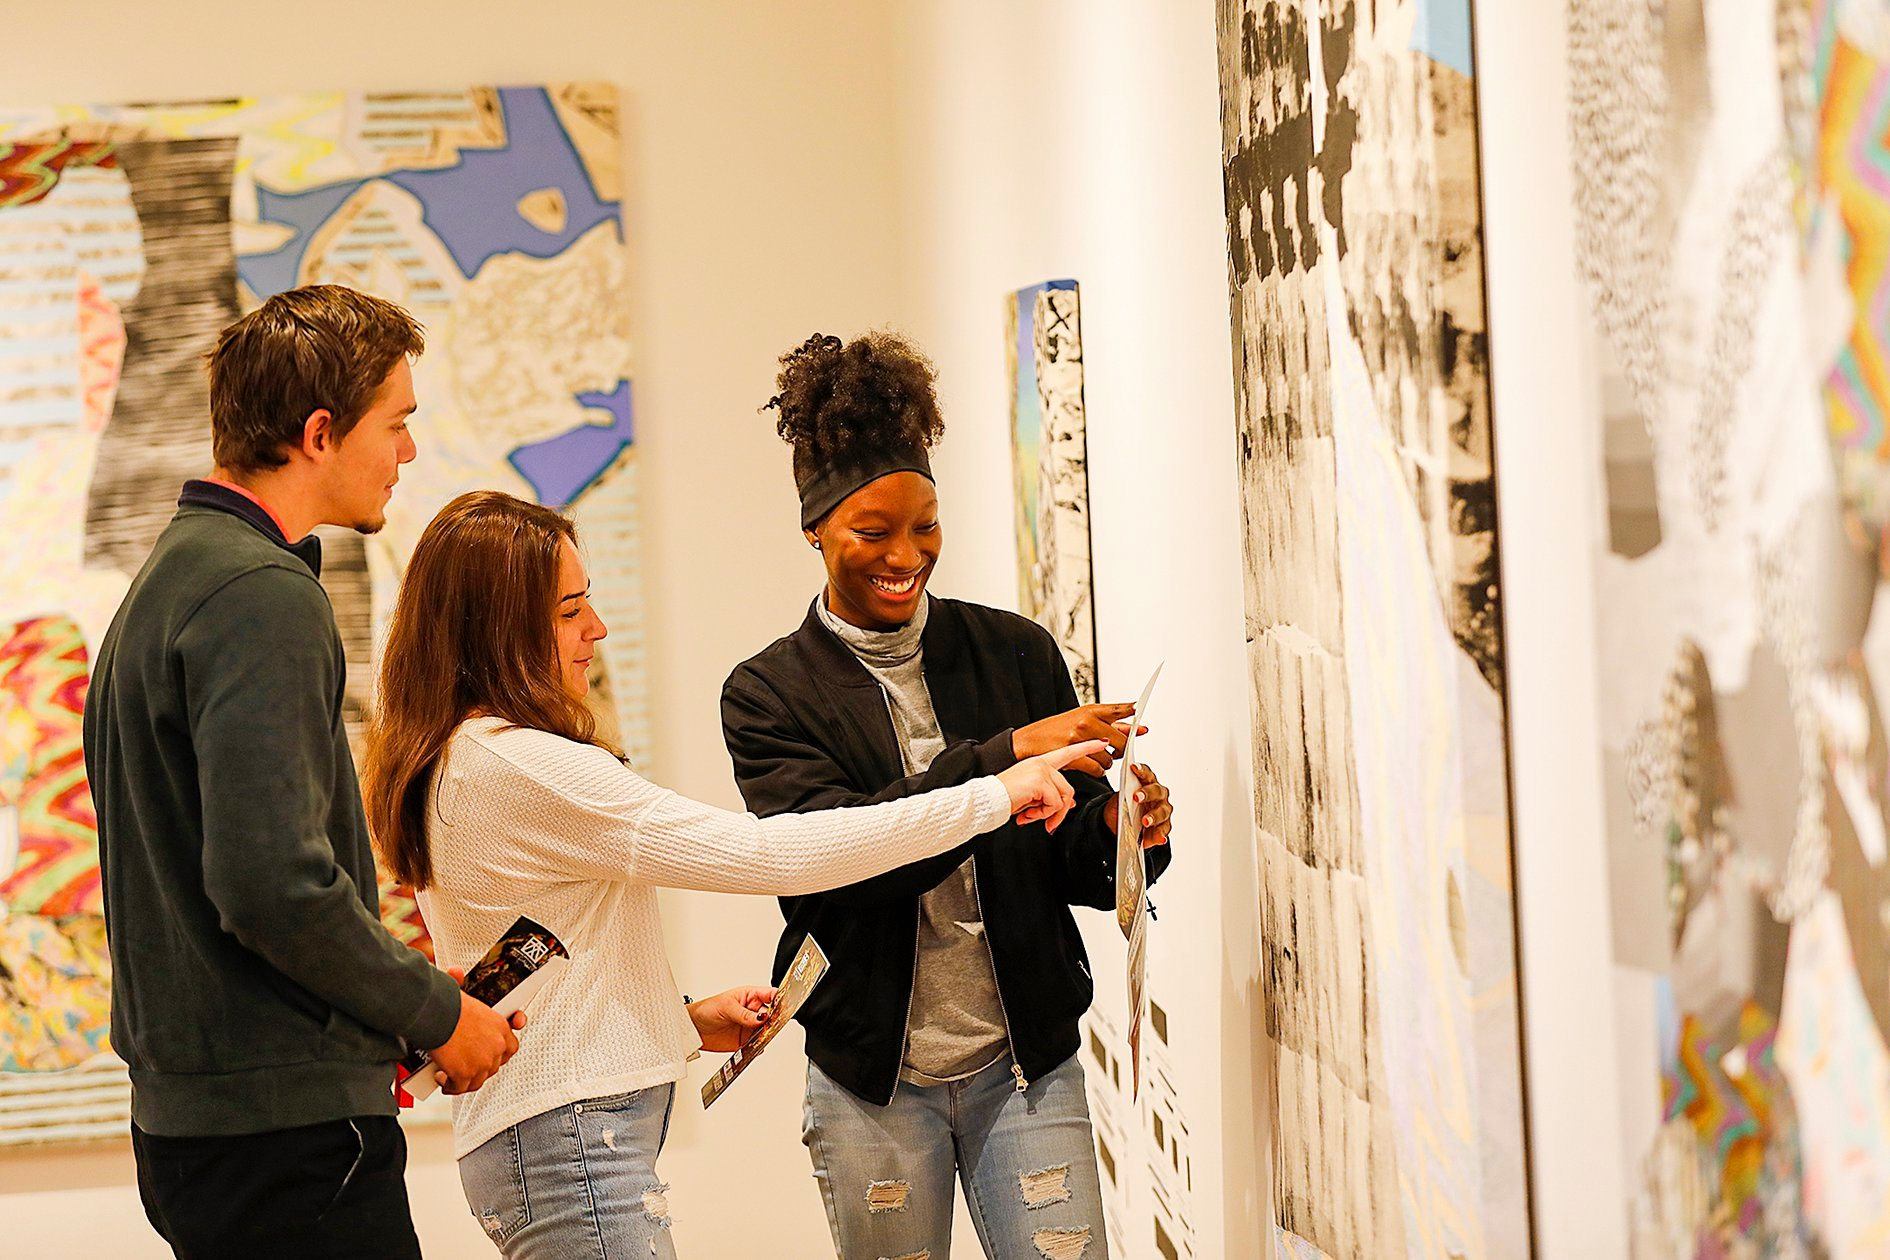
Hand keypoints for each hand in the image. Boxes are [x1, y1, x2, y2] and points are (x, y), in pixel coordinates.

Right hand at [429, 968, 525, 1094]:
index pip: (511, 1048)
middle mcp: (496, 1046)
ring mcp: (482, 1062)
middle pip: (493, 1067)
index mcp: (500, 1026)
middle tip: (464, 1066)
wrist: (436, 1014)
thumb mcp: (461, 993)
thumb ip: (460, 984)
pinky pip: (460, 1087)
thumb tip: (455, 971)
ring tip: (451, 1077)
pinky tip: (443, 1080)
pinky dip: (451, 1087)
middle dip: (479, 1069)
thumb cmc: (446, 1003)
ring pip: (477, 1080)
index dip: (500, 1055)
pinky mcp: (466, 1074)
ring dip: (464, 1081)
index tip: (491, 1057)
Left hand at [688, 985, 776, 1052]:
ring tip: (763, 1036)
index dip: (779, 999)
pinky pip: (757, 1045)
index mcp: (749, 996)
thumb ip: (744, 1014)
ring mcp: (749, 1026)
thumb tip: (760, 1017)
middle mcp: (752, 1011)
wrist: (693, 1029)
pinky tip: (755, 1045)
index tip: (783, 1005)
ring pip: (766, 1030)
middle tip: (772, 1024)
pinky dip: (759, 1046)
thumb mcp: (726, 1007)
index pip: (770, 995)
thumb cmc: (705, 1010)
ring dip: (767, 1034)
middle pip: (772, 1014)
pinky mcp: (744, 1041)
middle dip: (775, 1019)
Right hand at [997, 740, 1107, 831]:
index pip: (1068, 752)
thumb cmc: (1004, 797)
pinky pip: (1054, 804)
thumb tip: (1068, 805)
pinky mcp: (1040, 781)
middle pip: (1068, 789)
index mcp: (1040, 763)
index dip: (1087, 747)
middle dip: (1059, 811)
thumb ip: (1051, 795)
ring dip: (1048, 814)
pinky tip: (1027, 813)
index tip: (1102, 742)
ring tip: (1030, 815)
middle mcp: (1042, 763)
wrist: (987, 800)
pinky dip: (1042, 814)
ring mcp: (1041, 770)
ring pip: (1063, 798)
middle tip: (1046, 822)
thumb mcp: (1032, 796)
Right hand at [1013, 703, 1143, 775]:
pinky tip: (1093, 767)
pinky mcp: (1074, 755)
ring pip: (1109, 758)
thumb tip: (1138, 727)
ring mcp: (1080, 738)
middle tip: (1114, 751)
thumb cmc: (1056, 730)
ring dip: (1107, 763)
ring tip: (1096, 758)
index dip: (1131, 711)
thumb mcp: (1082, 720)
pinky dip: (1098, 771)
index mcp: (1090, 711)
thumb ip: (1112, 724)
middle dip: (1120, 750)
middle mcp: (1086, 722)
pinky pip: (1097, 768)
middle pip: (1120, 740)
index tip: (1139, 713)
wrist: (1030, 741)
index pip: (1118, 709)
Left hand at [1103, 763, 1173, 848]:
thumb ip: (1121, 798)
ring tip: (1145, 821)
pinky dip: (1161, 835)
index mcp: (1147, 782)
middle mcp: (1159, 794)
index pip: (1146, 774)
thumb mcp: (1117, 801)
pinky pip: (1164, 830)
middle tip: (1136, 797)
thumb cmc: (1123, 806)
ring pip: (1162, 812)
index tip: (1133, 767)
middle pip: (1156, 791)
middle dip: (1147, 793)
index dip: (1141, 770)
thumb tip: (1123, 800)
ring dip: (1154, 816)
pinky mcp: (1164, 827)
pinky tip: (1159, 838)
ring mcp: (1163, 810)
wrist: (1121, 825)